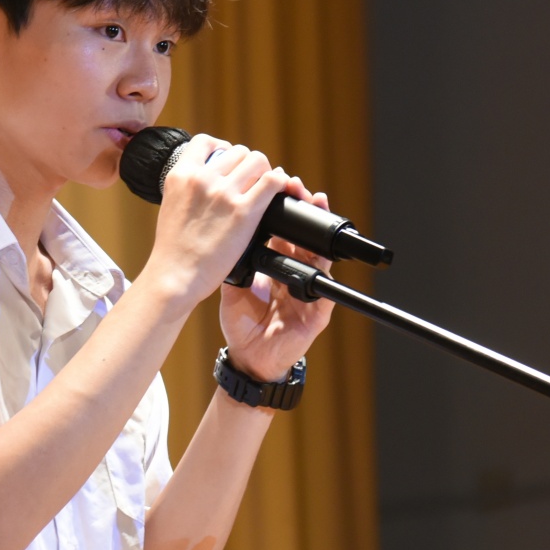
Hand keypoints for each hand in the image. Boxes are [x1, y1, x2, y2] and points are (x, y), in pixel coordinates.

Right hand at [138, 134, 292, 307]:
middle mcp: (202, 178)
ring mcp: (224, 193)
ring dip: (264, 172)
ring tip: (263, 189)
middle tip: (250, 183)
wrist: (175, 275)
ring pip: (258, 160)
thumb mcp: (171, 205)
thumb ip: (188, 187)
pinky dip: (279, 183)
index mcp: (180, 174)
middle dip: (246, 165)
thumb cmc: (174, 249)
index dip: (222, 148)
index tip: (229, 163)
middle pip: (238, 151)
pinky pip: (273, 181)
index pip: (206, 141)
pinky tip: (276, 192)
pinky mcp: (244, 212)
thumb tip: (210, 179)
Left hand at [217, 180, 336, 382]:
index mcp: (276, 267)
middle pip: (306, 240)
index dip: (285, 214)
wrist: (247, 359)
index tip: (280, 190)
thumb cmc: (241, 324)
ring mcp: (308, 295)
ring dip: (321, 239)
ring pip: (320, 261)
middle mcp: (295, 276)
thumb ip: (234, 263)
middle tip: (304, 192)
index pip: (286, 234)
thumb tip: (224, 233)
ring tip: (320, 214)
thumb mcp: (233, 288)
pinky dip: (325, 281)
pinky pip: (325, 298)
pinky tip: (324, 264)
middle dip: (307, 215)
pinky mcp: (316, 317)